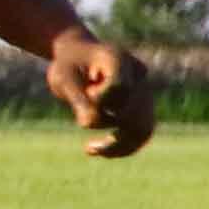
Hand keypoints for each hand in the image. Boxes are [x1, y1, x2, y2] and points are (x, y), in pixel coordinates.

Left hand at [46, 30, 154, 157]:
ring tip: (91, 149)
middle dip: (107, 122)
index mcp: (118, 58)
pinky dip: (124, 146)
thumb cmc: (68, 64)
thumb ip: (77, 97)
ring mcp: (144, 91)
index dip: (100, 100)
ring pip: (144, 127)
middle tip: (81, 124)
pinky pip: (142, 132)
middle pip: (135, 109)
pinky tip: (100, 151)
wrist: (79, 56)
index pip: (120, 87)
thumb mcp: (64, 77)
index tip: (84, 96)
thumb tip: (87, 124)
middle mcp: (138, 74)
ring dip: (119, 144)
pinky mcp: (142, 106)